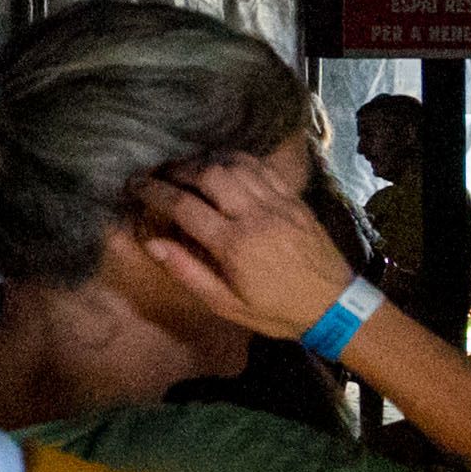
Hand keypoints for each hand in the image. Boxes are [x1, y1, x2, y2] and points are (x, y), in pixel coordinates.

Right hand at [127, 156, 359, 341]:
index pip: (184, 206)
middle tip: (161, 174)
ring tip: (190, 169)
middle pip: (209, 174)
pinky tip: (224, 166)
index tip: (135, 185)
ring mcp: (278, 204)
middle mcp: (255, 216)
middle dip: (179, 169)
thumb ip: (188, 272)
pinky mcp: (294, 199)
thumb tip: (152, 243)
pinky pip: (262, 168)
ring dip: (206, 161)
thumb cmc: (276, 310)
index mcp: (234, 245)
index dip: (154, 191)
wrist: (336, 306)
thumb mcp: (226, 305)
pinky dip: (237, 160)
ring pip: (235, 165)